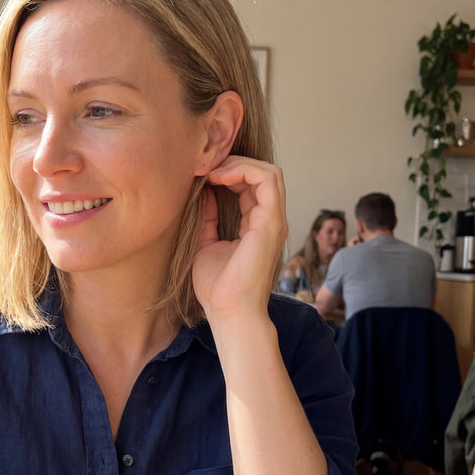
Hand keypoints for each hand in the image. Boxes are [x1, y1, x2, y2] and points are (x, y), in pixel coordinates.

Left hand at [191, 156, 286, 324]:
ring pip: (269, 172)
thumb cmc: (217, 287)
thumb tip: (203, 192)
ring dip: (238, 163)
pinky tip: (218, 177)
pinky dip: (242, 170)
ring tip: (211, 169)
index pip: (251, 185)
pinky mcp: (272, 223)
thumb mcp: (206, 244)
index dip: (228, 172)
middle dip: (233, 163)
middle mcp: (270, 220)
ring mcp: (274, 221)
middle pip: (262, 174)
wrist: (228, 312)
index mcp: (258, 225)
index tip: (201, 174)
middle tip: (205, 166)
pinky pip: (266, 180)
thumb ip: (208, 218)